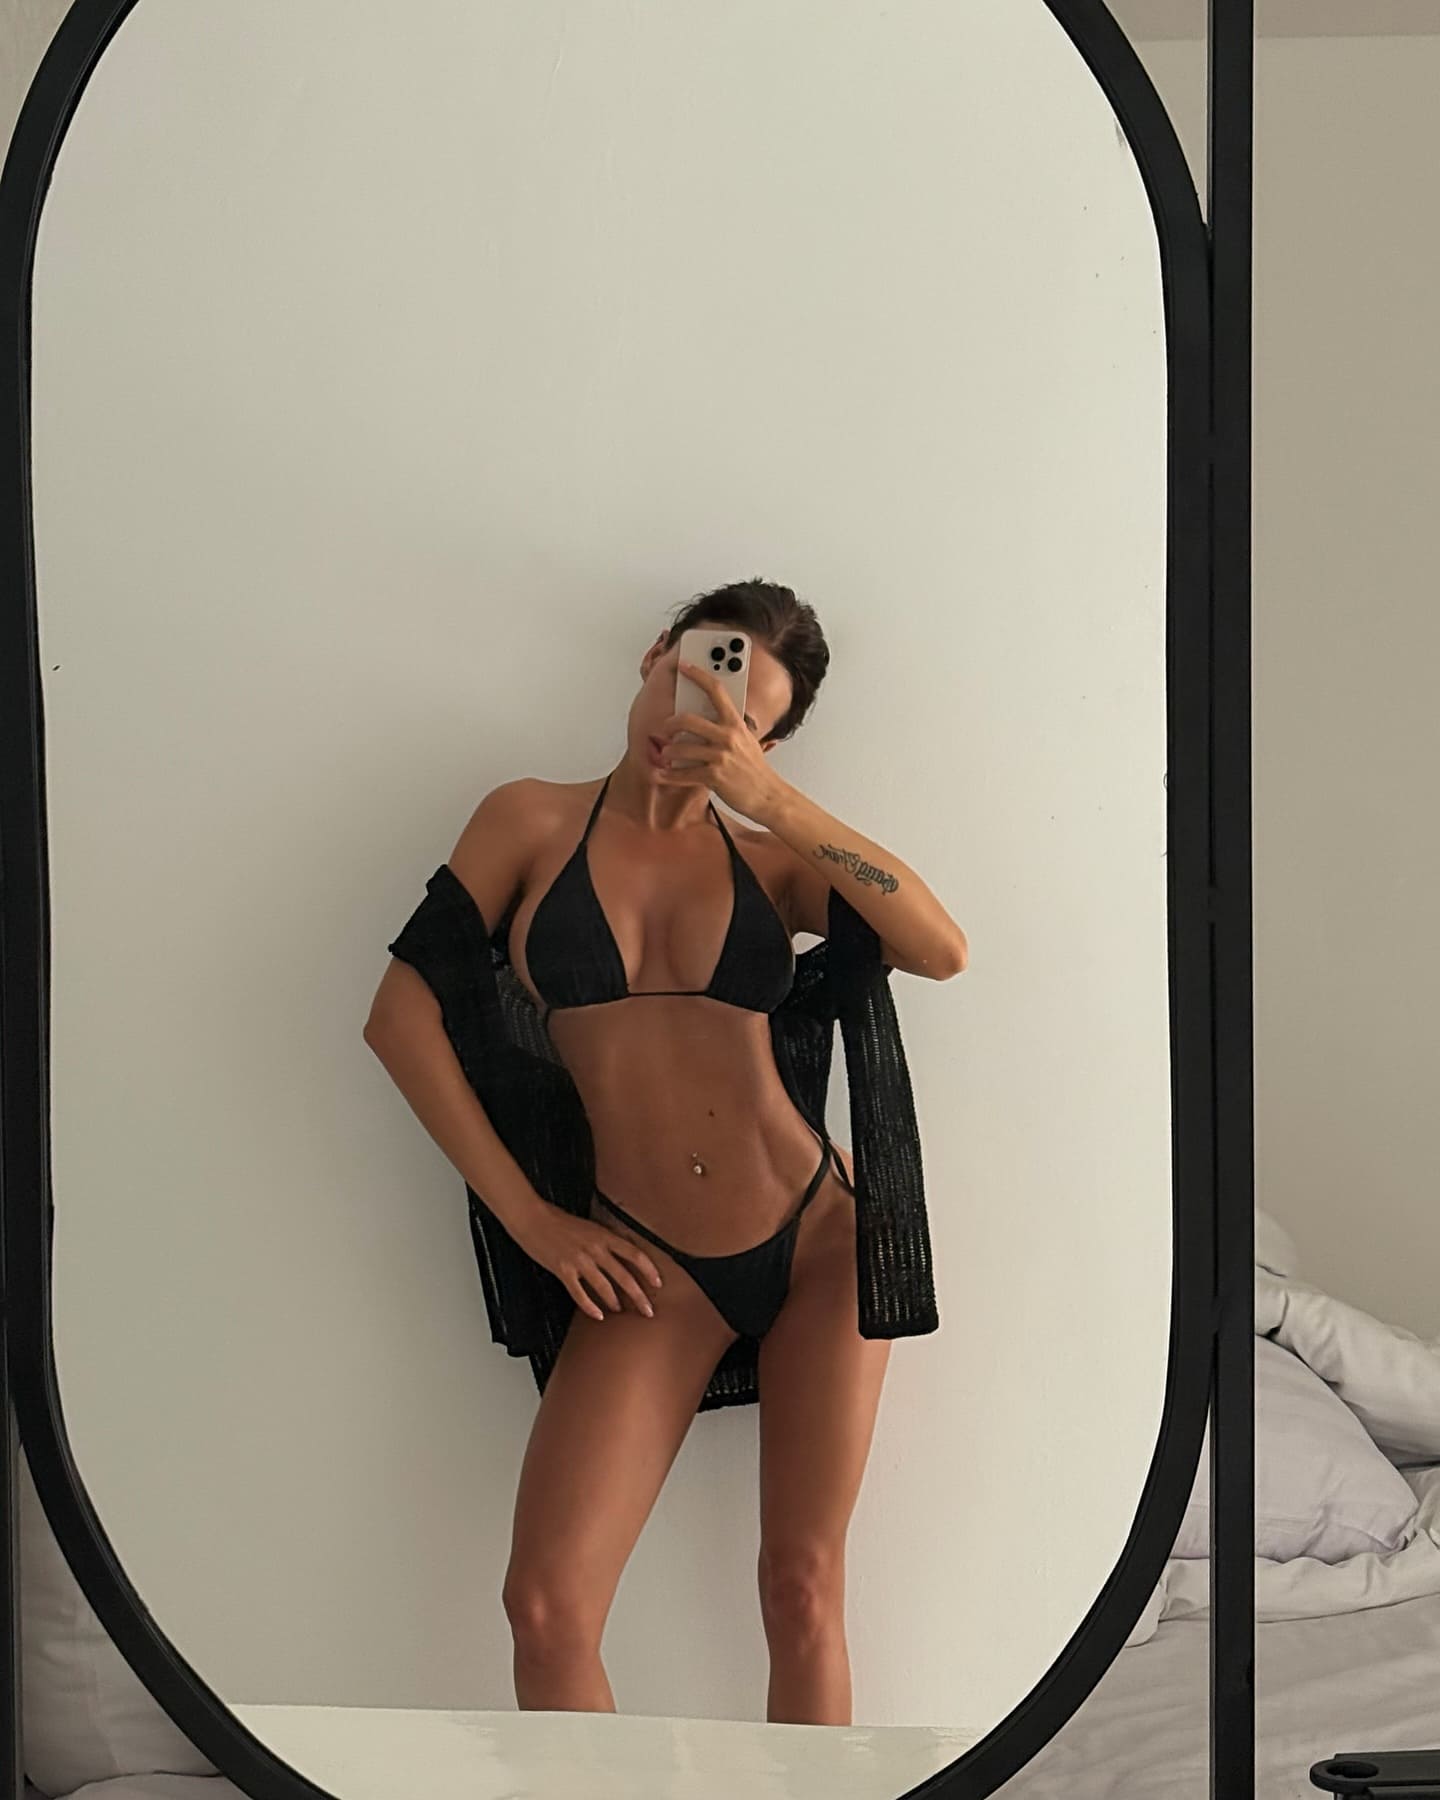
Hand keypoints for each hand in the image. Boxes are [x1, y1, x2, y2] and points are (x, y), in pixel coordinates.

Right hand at [511, 1201, 663, 1321]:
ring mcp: (580, 1260)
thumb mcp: (589, 1226)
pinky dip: (590, 1307)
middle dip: (639, 1296)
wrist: (533, 1218)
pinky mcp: (563, 1271)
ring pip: (605, 1287)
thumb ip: (605, 1240)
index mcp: (604, 1235)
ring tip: (621, 1311)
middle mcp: (596, 1248)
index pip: (635, 1254)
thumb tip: (621, 1255)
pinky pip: (580, 1294)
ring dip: (615, 1302)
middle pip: (624, 1275)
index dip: (649, 1270)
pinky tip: (598, 1315)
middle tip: (648, 1310)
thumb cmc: (560, 1221)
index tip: (658, 1283)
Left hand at [658, 658, 786, 822]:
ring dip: (668, 752)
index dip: (698, 675)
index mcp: (735, 724)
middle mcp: (728, 737)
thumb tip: (707, 716)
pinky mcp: (714, 777)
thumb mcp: (746, 740)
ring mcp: (720, 757)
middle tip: (666, 728)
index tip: (684, 666)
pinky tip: (662, 774)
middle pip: (688, 720)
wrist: (767, 795)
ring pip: (681, 748)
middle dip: (670, 723)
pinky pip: (683, 774)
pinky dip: (669, 775)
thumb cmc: (754, 768)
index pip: (716, 691)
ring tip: (666, 754)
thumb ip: (728, 727)